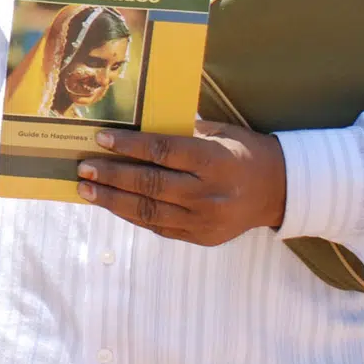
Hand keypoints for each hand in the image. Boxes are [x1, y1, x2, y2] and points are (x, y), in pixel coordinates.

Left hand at [76, 119, 286, 245]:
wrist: (280, 190)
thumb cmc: (243, 151)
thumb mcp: (219, 132)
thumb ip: (182, 131)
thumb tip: (136, 126)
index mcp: (214, 161)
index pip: (163, 153)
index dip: (129, 147)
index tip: (100, 140)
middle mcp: (208, 194)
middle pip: (151, 185)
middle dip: (112, 177)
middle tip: (84, 168)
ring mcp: (204, 220)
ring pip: (150, 212)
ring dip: (113, 201)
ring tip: (87, 190)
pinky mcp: (201, 238)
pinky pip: (159, 227)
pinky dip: (133, 216)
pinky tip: (112, 204)